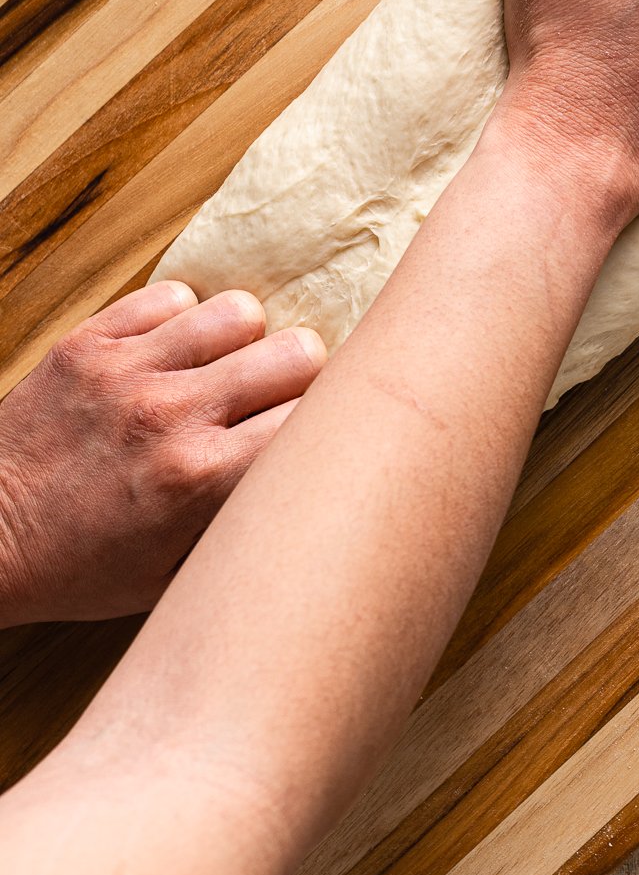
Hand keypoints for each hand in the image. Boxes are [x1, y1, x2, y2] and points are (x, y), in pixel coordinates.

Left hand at [0, 281, 324, 625]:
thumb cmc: (80, 569)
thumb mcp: (176, 578)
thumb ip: (246, 526)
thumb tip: (308, 486)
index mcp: (201, 479)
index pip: (312, 420)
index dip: (322, 426)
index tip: (314, 435)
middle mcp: (171, 415)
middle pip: (296, 354)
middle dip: (298, 378)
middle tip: (273, 402)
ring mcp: (127, 371)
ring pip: (240, 313)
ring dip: (242, 342)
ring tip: (221, 372)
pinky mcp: (89, 343)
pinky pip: (173, 296)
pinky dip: (181, 321)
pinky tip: (170, 356)